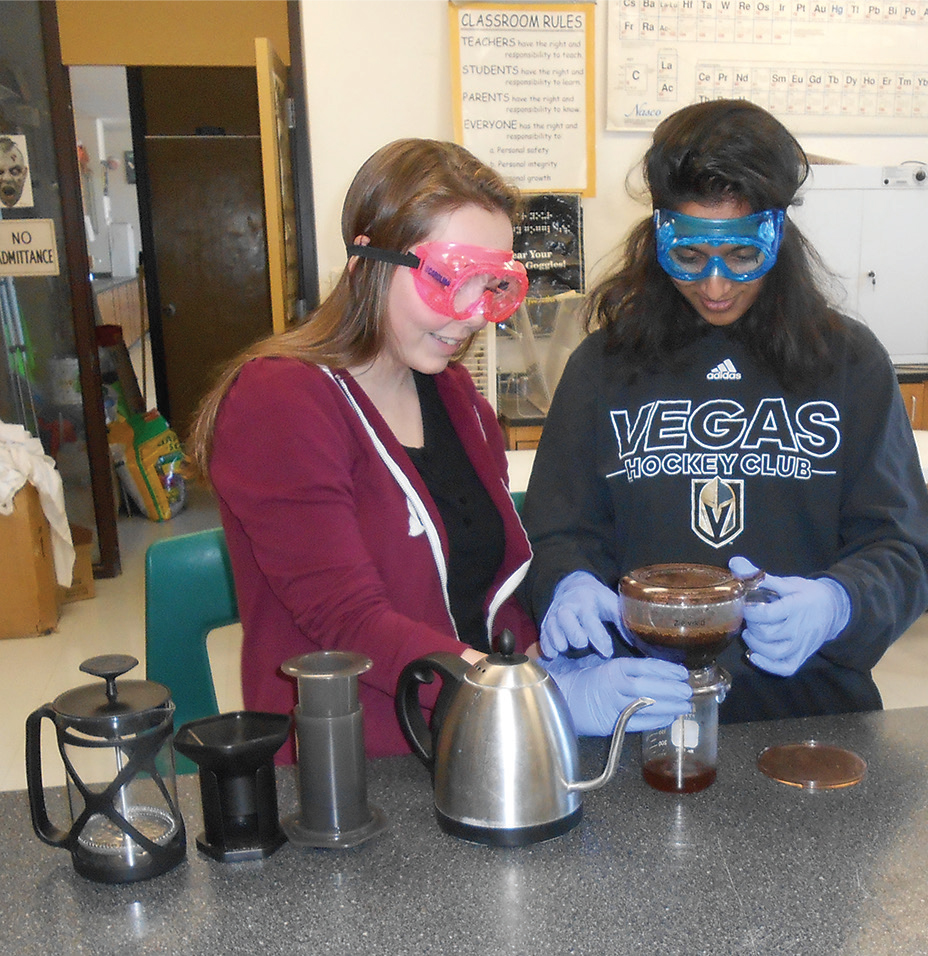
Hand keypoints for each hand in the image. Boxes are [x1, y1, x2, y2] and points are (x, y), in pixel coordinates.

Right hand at [540, 571, 621, 657]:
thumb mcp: (612, 604)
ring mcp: (554, 616)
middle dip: (577, 638)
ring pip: (553, 632)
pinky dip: (549, 648)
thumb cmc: (596, 599)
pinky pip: (543, 639)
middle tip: (584, 645)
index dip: (599, 638)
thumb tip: (638, 642)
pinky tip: (556, 654)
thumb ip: (623, 622)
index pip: (591, 620)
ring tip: (569, 649)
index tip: (607, 652)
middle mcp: (567, 607)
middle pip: (567, 625)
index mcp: (585, 601)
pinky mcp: (545, 624)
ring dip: (561, 643)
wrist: (572, 586)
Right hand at [540, 652, 691, 733]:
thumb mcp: (607, 666)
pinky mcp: (611, 722)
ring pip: (645, 705)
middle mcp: (614, 684)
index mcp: (614, 667)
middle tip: (688, 690)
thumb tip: (662, 671)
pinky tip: (669, 718)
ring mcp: (612, 704)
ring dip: (668, 706)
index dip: (666, 669)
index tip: (682, 673)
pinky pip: (638, 722)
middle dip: (670, 688)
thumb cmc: (589, 680)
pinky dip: (656, 720)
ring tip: (685, 706)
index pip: (645, 666)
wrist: (565, 698)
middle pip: (647, 686)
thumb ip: (630, 669)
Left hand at [729, 556, 850, 676]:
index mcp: (796, 607)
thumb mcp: (786, 582)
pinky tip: (755, 655)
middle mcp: (800, 628)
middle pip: (768, 635)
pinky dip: (768, 665)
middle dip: (751, 627)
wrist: (834, 609)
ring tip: (749, 634)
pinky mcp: (802, 656)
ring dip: (756, 645)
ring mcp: (802, 645)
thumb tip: (734, 563)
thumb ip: (758, 576)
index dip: (750, 611)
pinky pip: (785, 668)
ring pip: (774, 653)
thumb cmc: (807, 594)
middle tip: (747, 619)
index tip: (743, 605)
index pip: (768, 614)